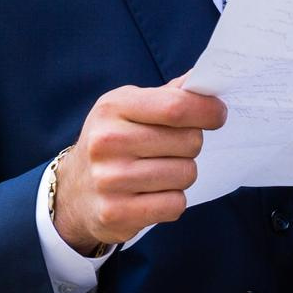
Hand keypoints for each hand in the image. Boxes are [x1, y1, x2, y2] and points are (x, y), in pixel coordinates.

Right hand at [54, 84, 228, 253]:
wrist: (75, 190)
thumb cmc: (113, 141)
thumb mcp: (129, 108)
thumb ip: (169, 95)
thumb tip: (206, 80)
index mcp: (113, 108)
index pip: (176, 107)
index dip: (208, 110)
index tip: (217, 114)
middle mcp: (107, 142)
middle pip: (189, 142)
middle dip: (191, 145)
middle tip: (172, 149)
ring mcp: (109, 179)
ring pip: (186, 174)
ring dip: (181, 174)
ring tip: (159, 172)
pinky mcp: (116, 212)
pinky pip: (175, 205)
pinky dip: (172, 201)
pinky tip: (152, 194)